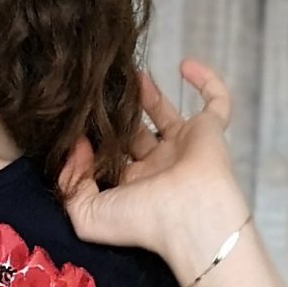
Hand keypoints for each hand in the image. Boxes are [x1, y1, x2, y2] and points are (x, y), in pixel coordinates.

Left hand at [56, 60, 251, 274]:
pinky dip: (206, 81)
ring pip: (165, 115)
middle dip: (119, 113)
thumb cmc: (143, 221)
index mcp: (133, 187)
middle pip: (135, 133)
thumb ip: (71, 184)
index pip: (111, 157)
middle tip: (103, 91)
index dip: (95, 139)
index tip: (78, 120)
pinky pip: (216, 101)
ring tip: (130, 75)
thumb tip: (76, 148)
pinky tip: (184, 65)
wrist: (190, 216)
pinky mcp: (210, 131)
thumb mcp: (88, 215)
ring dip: (148, 94)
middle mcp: (158, 167)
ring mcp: (184, 147)